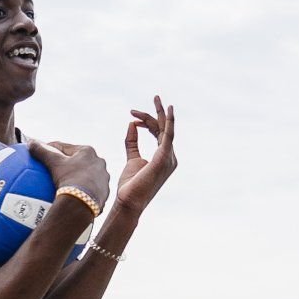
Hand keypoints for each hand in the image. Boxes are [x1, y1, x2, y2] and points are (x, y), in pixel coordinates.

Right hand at [28, 140, 109, 209]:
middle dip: (67, 164)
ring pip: (87, 176)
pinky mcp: (104, 193)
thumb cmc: (69, 178)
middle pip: (78, 161)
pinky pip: (90, 190)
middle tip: (55, 170)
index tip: (43, 153)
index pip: (66, 148)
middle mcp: (99, 162)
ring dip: (77, 178)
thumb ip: (42, 151)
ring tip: (66, 185)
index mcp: (88, 151)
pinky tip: (74, 197)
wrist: (83, 203)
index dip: (52, 149)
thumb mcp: (53, 163)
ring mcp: (103, 178)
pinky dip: (83, 192)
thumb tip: (30, 142)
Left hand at [114, 96, 176, 213]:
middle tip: (155, 96)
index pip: (158, 132)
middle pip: (164, 129)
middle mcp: (170, 156)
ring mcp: (169, 158)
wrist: (128, 201)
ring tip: (158, 99)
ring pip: (166, 130)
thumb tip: (131, 124)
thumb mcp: (131, 158)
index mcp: (163, 156)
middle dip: (158, 112)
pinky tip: (168, 111)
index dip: (148, 121)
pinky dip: (169, 123)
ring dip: (162, 114)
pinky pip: (168, 136)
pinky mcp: (163, 159)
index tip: (133, 115)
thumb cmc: (131, 185)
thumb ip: (132, 142)